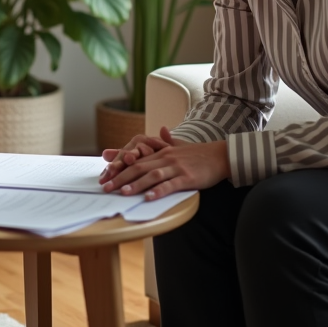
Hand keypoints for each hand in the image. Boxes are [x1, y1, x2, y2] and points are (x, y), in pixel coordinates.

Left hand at [99, 127, 228, 199]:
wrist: (221, 155)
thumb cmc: (199, 154)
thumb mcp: (180, 145)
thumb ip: (167, 140)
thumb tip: (161, 129)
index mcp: (161, 152)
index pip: (136, 160)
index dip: (120, 169)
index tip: (106, 177)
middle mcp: (166, 158)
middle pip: (139, 167)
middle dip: (121, 178)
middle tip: (106, 187)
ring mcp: (177, 167)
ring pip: (152, 176)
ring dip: (136, 184)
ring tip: (123, 192)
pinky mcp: (188, 177)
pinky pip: (171, 185)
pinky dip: (159, 191)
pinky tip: (149, 197)